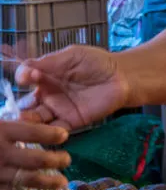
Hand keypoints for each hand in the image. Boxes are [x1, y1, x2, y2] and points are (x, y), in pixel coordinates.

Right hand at [0, 120, 70, 189]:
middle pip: (35, 158)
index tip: (64, 135)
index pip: (31, 131)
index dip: (50, 134)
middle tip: (67, 160)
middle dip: (54, 160)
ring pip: (26, 178)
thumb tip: (29, 120)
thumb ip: (7, 124)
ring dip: (47, 182)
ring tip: (62, 183)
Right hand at [15, 46, 129, 130]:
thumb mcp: (73, 55)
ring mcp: (60, 108)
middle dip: (21, 106)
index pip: (27, 77)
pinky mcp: (73, 121)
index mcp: (46, 75)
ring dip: (30, 122)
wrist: (122, 77)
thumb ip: (51, 61)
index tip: (29, 76)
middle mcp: (49, 93)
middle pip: (27, 102)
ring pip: (38, 118)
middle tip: (18, 109)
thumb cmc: (98, 63)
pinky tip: (46, 132)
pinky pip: (57, 129)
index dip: (25, 76)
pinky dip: (50, 133)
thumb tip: (26, 66)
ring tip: (25, 122)